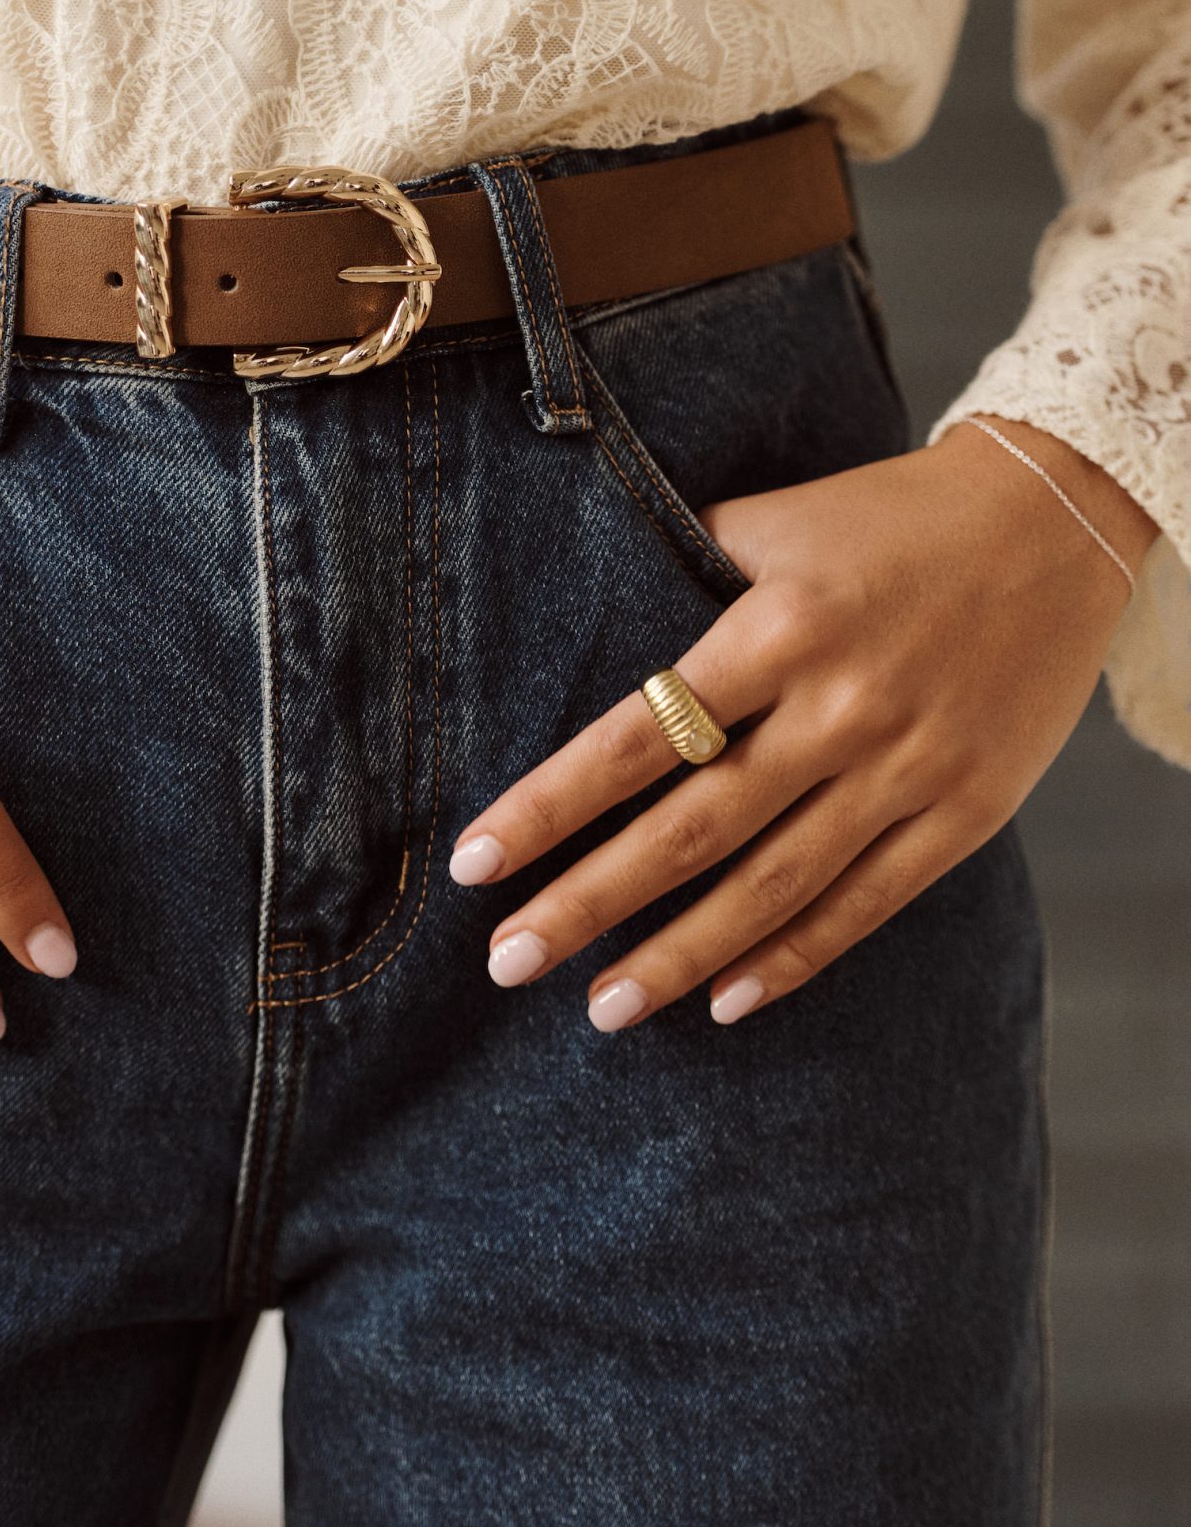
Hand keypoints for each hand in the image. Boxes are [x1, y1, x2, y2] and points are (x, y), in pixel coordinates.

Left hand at [451, 416, 1157, 1029]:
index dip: (551, 804)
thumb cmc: (886, 517)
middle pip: (693, 827)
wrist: (1053, 521)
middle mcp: (840, 706)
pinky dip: (793, 959)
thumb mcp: (776, 521)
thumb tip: (582, 620)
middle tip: (507, 961)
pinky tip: (724, 1000)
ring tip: (599, 1008)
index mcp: (779, 627)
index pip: (638, 733)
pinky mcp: (965, 812)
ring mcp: (907, 767)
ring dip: (679, 956)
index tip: (474, 863)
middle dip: (590, 902)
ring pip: (773, 886)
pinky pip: (866, 904)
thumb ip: (683, 570)